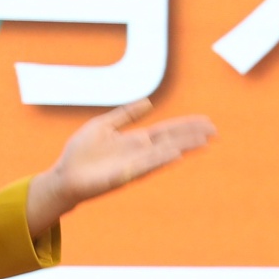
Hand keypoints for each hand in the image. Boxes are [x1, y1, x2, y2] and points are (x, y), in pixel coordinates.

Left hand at [26, 99, 215, 232]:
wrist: (64, 177)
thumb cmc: (80, 153)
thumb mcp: (103, 125)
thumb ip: (126, 115)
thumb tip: (149, 102)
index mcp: (135, 141)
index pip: (167, 131)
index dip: (186, 126)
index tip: (207, 121)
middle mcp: (139, 153)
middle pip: (171, 141)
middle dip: (192, 136)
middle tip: (215, 131)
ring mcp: (133, 165)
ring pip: (164, 154)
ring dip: (183, 147)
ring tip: (203, 141)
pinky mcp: (123, 176)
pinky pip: (146, 167)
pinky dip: (161, 160)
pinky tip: (176, 154)